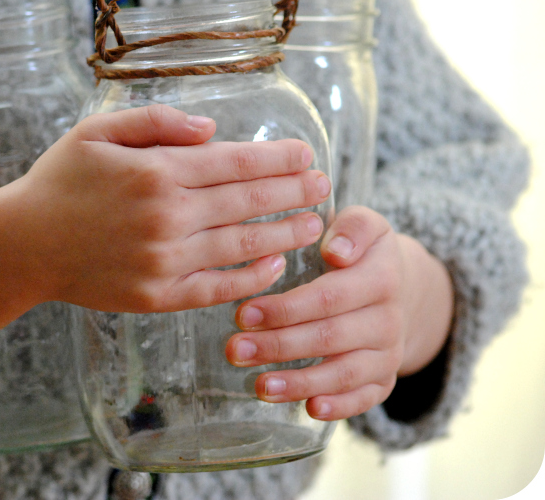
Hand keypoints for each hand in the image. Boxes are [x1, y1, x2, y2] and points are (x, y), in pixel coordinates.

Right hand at [0, 104, 331, 409]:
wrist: (23, 245)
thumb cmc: (60, 183)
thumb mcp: (97, 131)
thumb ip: (156, 121)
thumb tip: (213, 130)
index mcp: (157, 171)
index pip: (236, 163)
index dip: (278, 159)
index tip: (306, 155)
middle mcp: (168, 216)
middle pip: (248, 203)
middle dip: (294, 193)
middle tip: (324, 186)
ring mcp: (165, 260)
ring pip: (241, 245)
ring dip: (284, 234)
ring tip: (314, 224)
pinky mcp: (157, 296)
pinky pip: (216, 288)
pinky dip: (250, 278)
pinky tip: (273, 266)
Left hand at [225, 206, 453, 420]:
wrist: (398, 285)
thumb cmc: (361, 251)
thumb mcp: (364, 224)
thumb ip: (352, 227)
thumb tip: (336, 251)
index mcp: (381, 278)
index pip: (328, 297)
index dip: (284, 309)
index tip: (243, 313)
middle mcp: (388, 319)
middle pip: (328, 337)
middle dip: (278, 346)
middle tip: (235, 349)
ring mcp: (388, 353)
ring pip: (344, 373)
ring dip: (299, 383)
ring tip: (259, 386)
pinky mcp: (385, 379)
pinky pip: (366, 398)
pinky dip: (340, 407)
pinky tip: (310, 409)